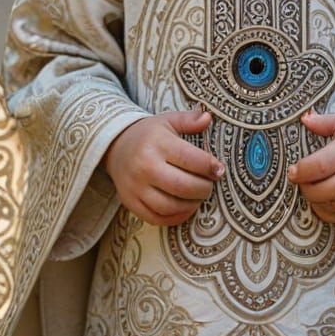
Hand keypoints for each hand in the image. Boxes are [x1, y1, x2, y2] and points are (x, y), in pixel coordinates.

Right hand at [102, 109, 224, 226]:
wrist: (116, 146)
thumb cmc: (149, 134)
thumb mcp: (168, 121)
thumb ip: (188, 120)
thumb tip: (208, 117)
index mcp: (157, 143)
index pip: (191, 159)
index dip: (210, 167)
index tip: (218, 169)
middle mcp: (145, 166)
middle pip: (182, 186)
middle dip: (204, 188)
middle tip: (210, 184)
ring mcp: (136, 187)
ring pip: (170, 206)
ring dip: (192, 205)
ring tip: (199, 196)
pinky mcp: (131, 203)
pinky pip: (157, 218)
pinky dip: (176, 217)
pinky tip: (185, 208)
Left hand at [287, 110, 334, 226]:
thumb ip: (322, 122)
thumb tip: (303, 119)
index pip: (320, 166)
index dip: (301, 172)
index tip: (293, 172)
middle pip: (325, 191)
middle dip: (307, 191)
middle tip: (302, 185)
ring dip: (319, 204)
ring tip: (314, 195)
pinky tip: (328, 206)